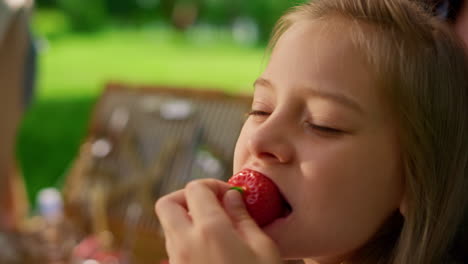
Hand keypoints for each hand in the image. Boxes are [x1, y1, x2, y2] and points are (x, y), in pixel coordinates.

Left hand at [155, 179, 282, 263]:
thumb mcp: (263, 249)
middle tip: (213, 205)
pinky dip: (186, 239)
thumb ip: (243, 217)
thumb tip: (231, 196)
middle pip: (167, 204)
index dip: (213, 185)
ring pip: (169, 227)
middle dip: (188, 197)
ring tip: (217, 228)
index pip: (196, 189)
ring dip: (187, 218)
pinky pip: (174, 248)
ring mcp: (177, 263)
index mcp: (209, 231)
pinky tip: (212, 248)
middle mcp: (185, 244)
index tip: (231, 195)